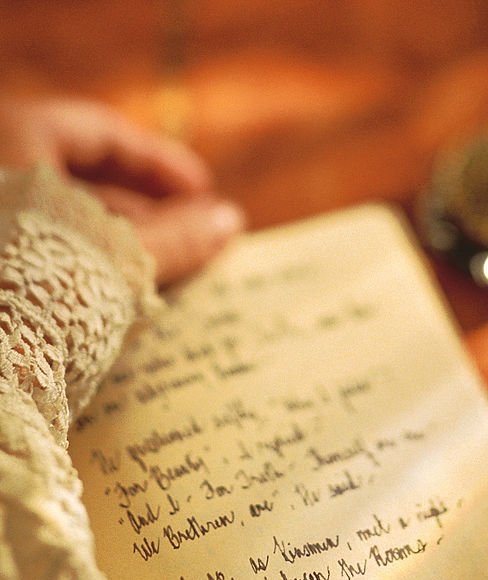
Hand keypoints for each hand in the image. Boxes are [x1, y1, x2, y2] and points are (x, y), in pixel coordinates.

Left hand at [0, 96, 243, 284]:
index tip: (205, 194)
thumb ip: (176, 238)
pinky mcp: (0, 281)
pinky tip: (121, 305)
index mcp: (12, 142)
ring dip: (119, 247)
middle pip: (79, 181)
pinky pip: (43, 262)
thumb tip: (229, 222)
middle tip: (195, 243)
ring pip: (60, 226)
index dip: (159, 163)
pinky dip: (86, 274)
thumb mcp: (117, 261)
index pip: (98, 132)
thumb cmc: (38, 294)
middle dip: (144, 212)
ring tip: (169, 280)